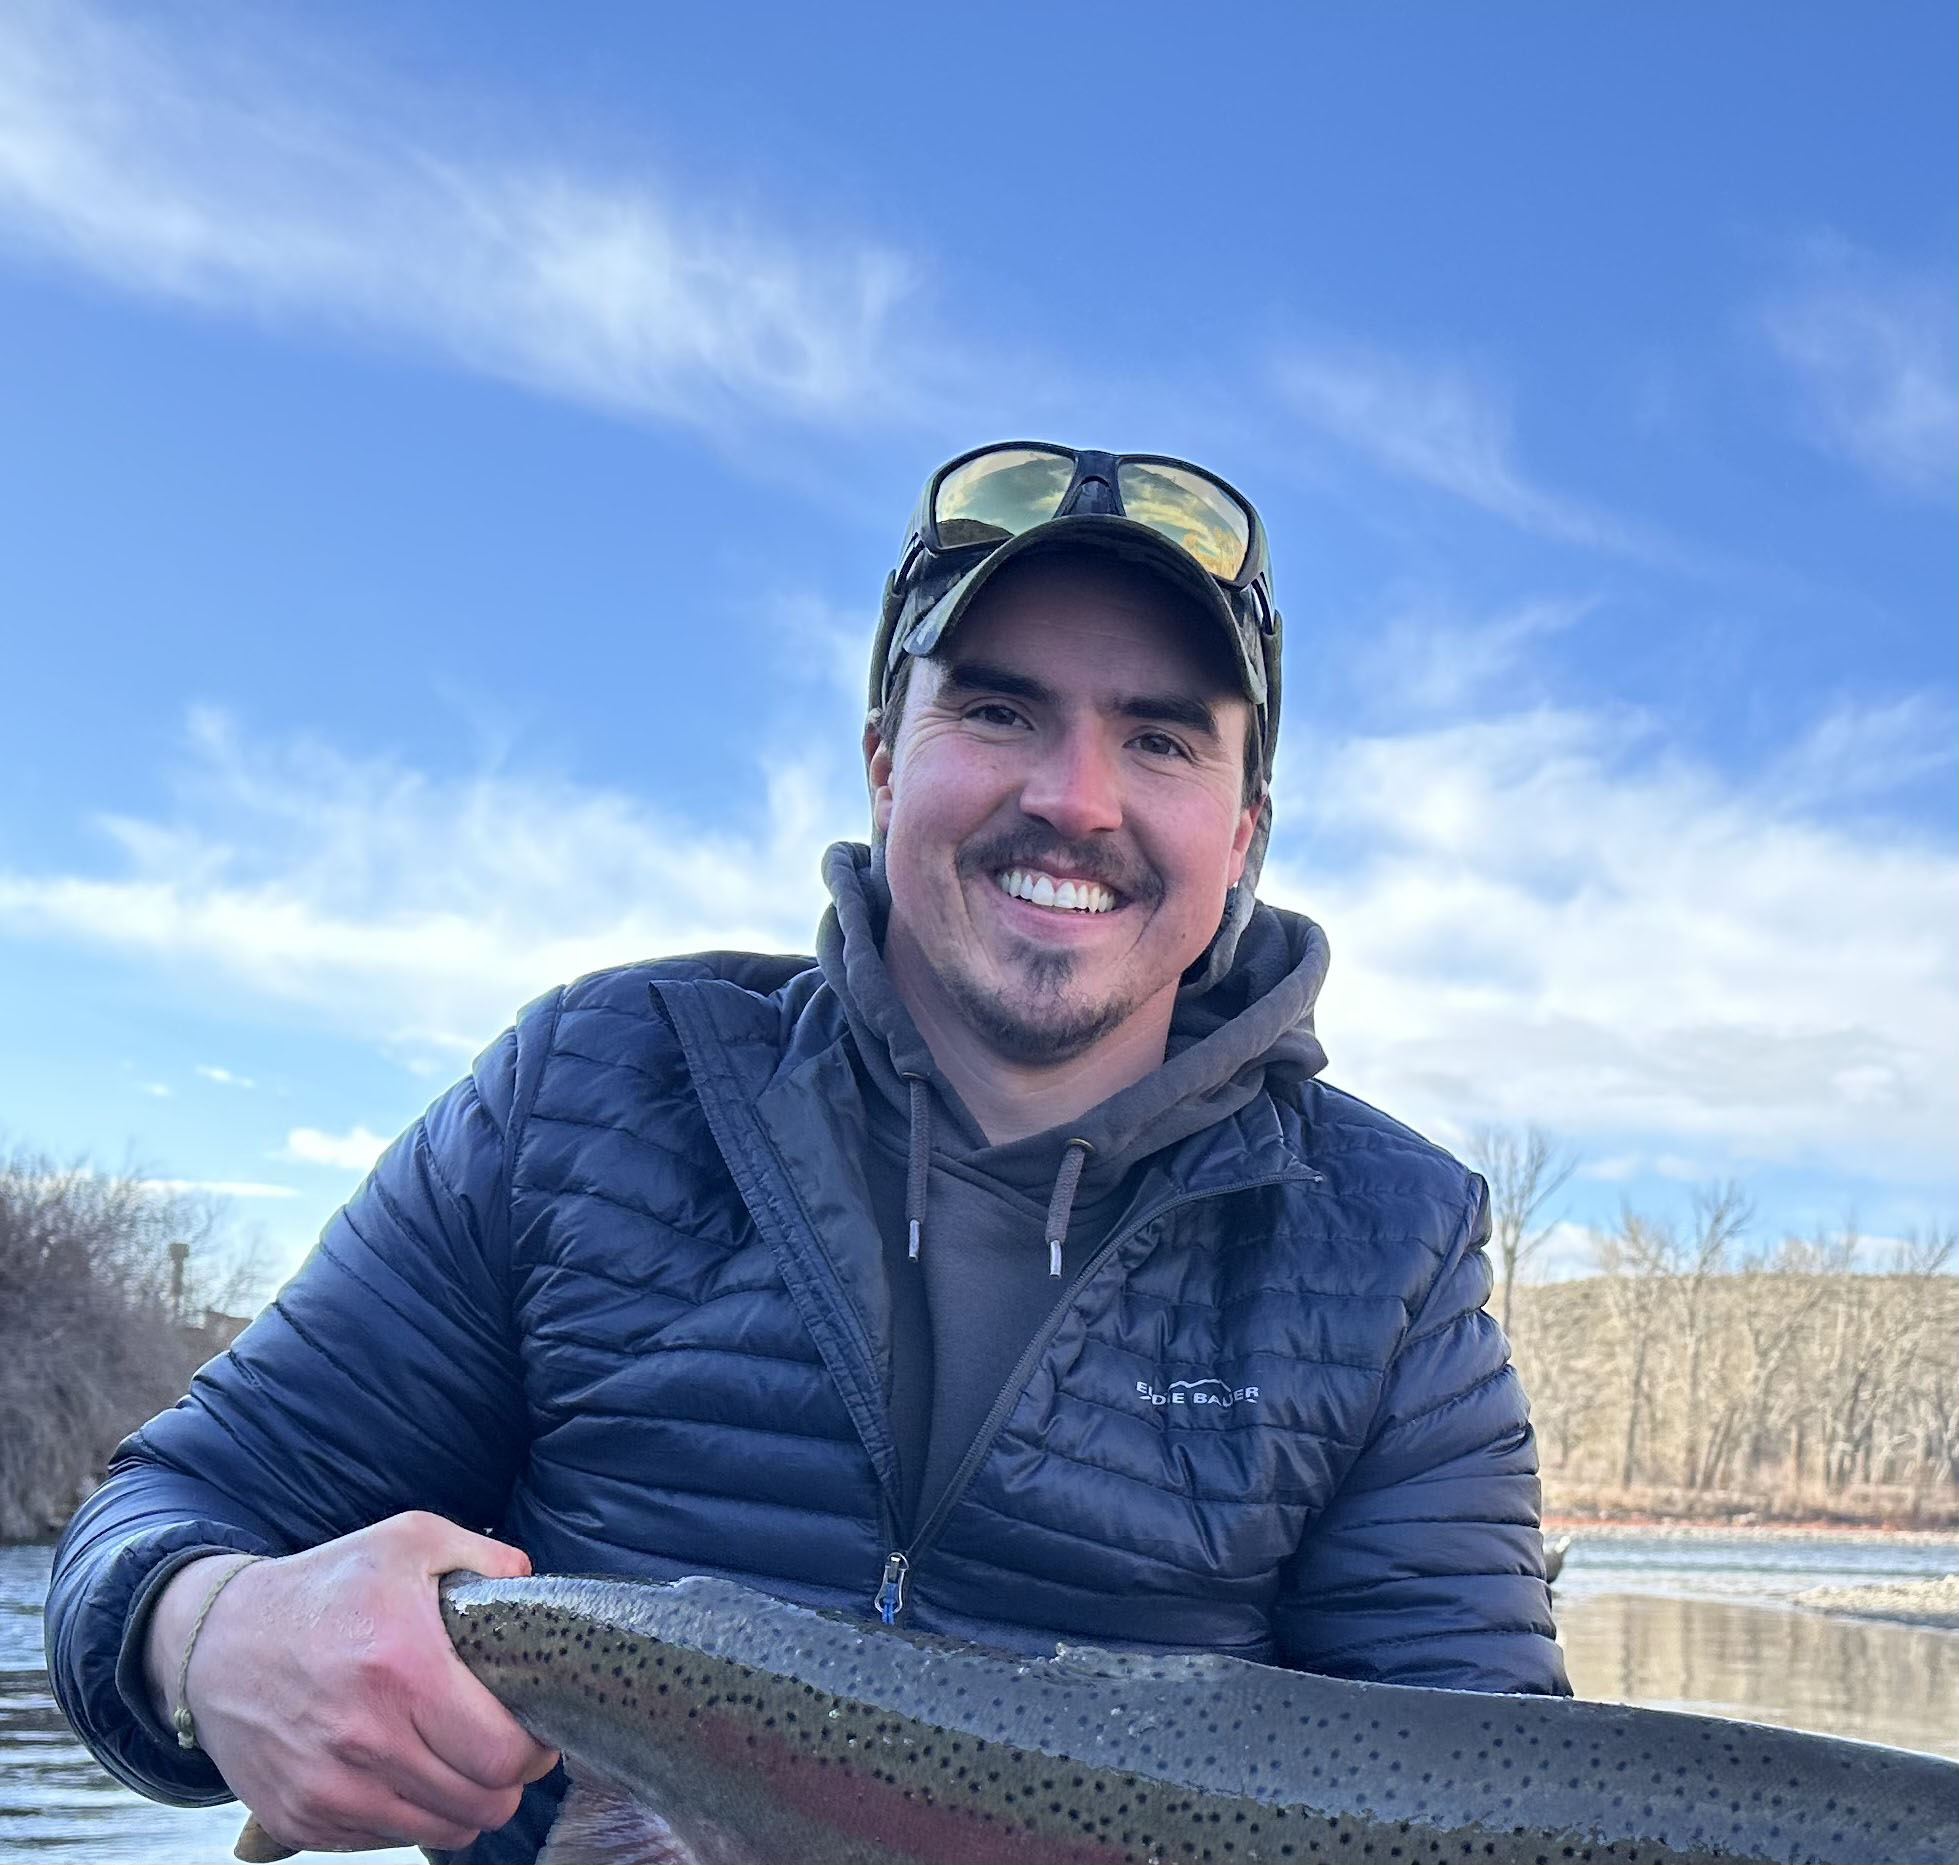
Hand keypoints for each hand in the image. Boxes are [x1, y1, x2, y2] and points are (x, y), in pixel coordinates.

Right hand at [142, 1512, 559, 1854]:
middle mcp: (365, 1739)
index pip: (501, 1754)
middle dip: (507, 1780)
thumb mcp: (408, 1541)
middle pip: (481, 1805)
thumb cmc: (323, 1588)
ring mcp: (328, 1790)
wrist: (215, 1642)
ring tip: (458, 1761)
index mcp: (404, 1667)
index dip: (534, 1749)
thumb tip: (529, 1581)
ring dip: (462, 1803)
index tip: (535, 1730)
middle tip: (501, 1747)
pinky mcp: (300, 1821)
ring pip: (441, 1832)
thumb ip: (484, 1557)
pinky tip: (405, 1769)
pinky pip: (387, 1841)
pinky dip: (410, 1815)